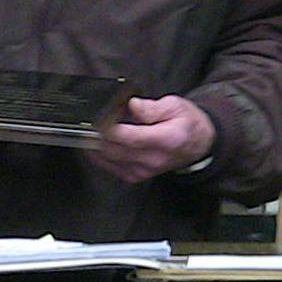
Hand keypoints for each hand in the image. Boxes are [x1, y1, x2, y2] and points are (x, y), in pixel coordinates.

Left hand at [90, 95, 215, 182]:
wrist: (198, 145)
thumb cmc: (187, 123)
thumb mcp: (176, 105)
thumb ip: (152, 107)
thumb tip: (132, 105)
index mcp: (167, 139)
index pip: (131, 137)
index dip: (110, 129)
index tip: (95, 120)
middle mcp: (155, 159)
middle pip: (116, 150)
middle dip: (96, 137)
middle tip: (83, 123)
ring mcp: (145, 170)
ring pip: (110, 160)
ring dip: (94, 146)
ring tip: (85, 131)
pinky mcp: (137, 176)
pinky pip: (111, 167)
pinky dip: (99, 155)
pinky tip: (92, 144)